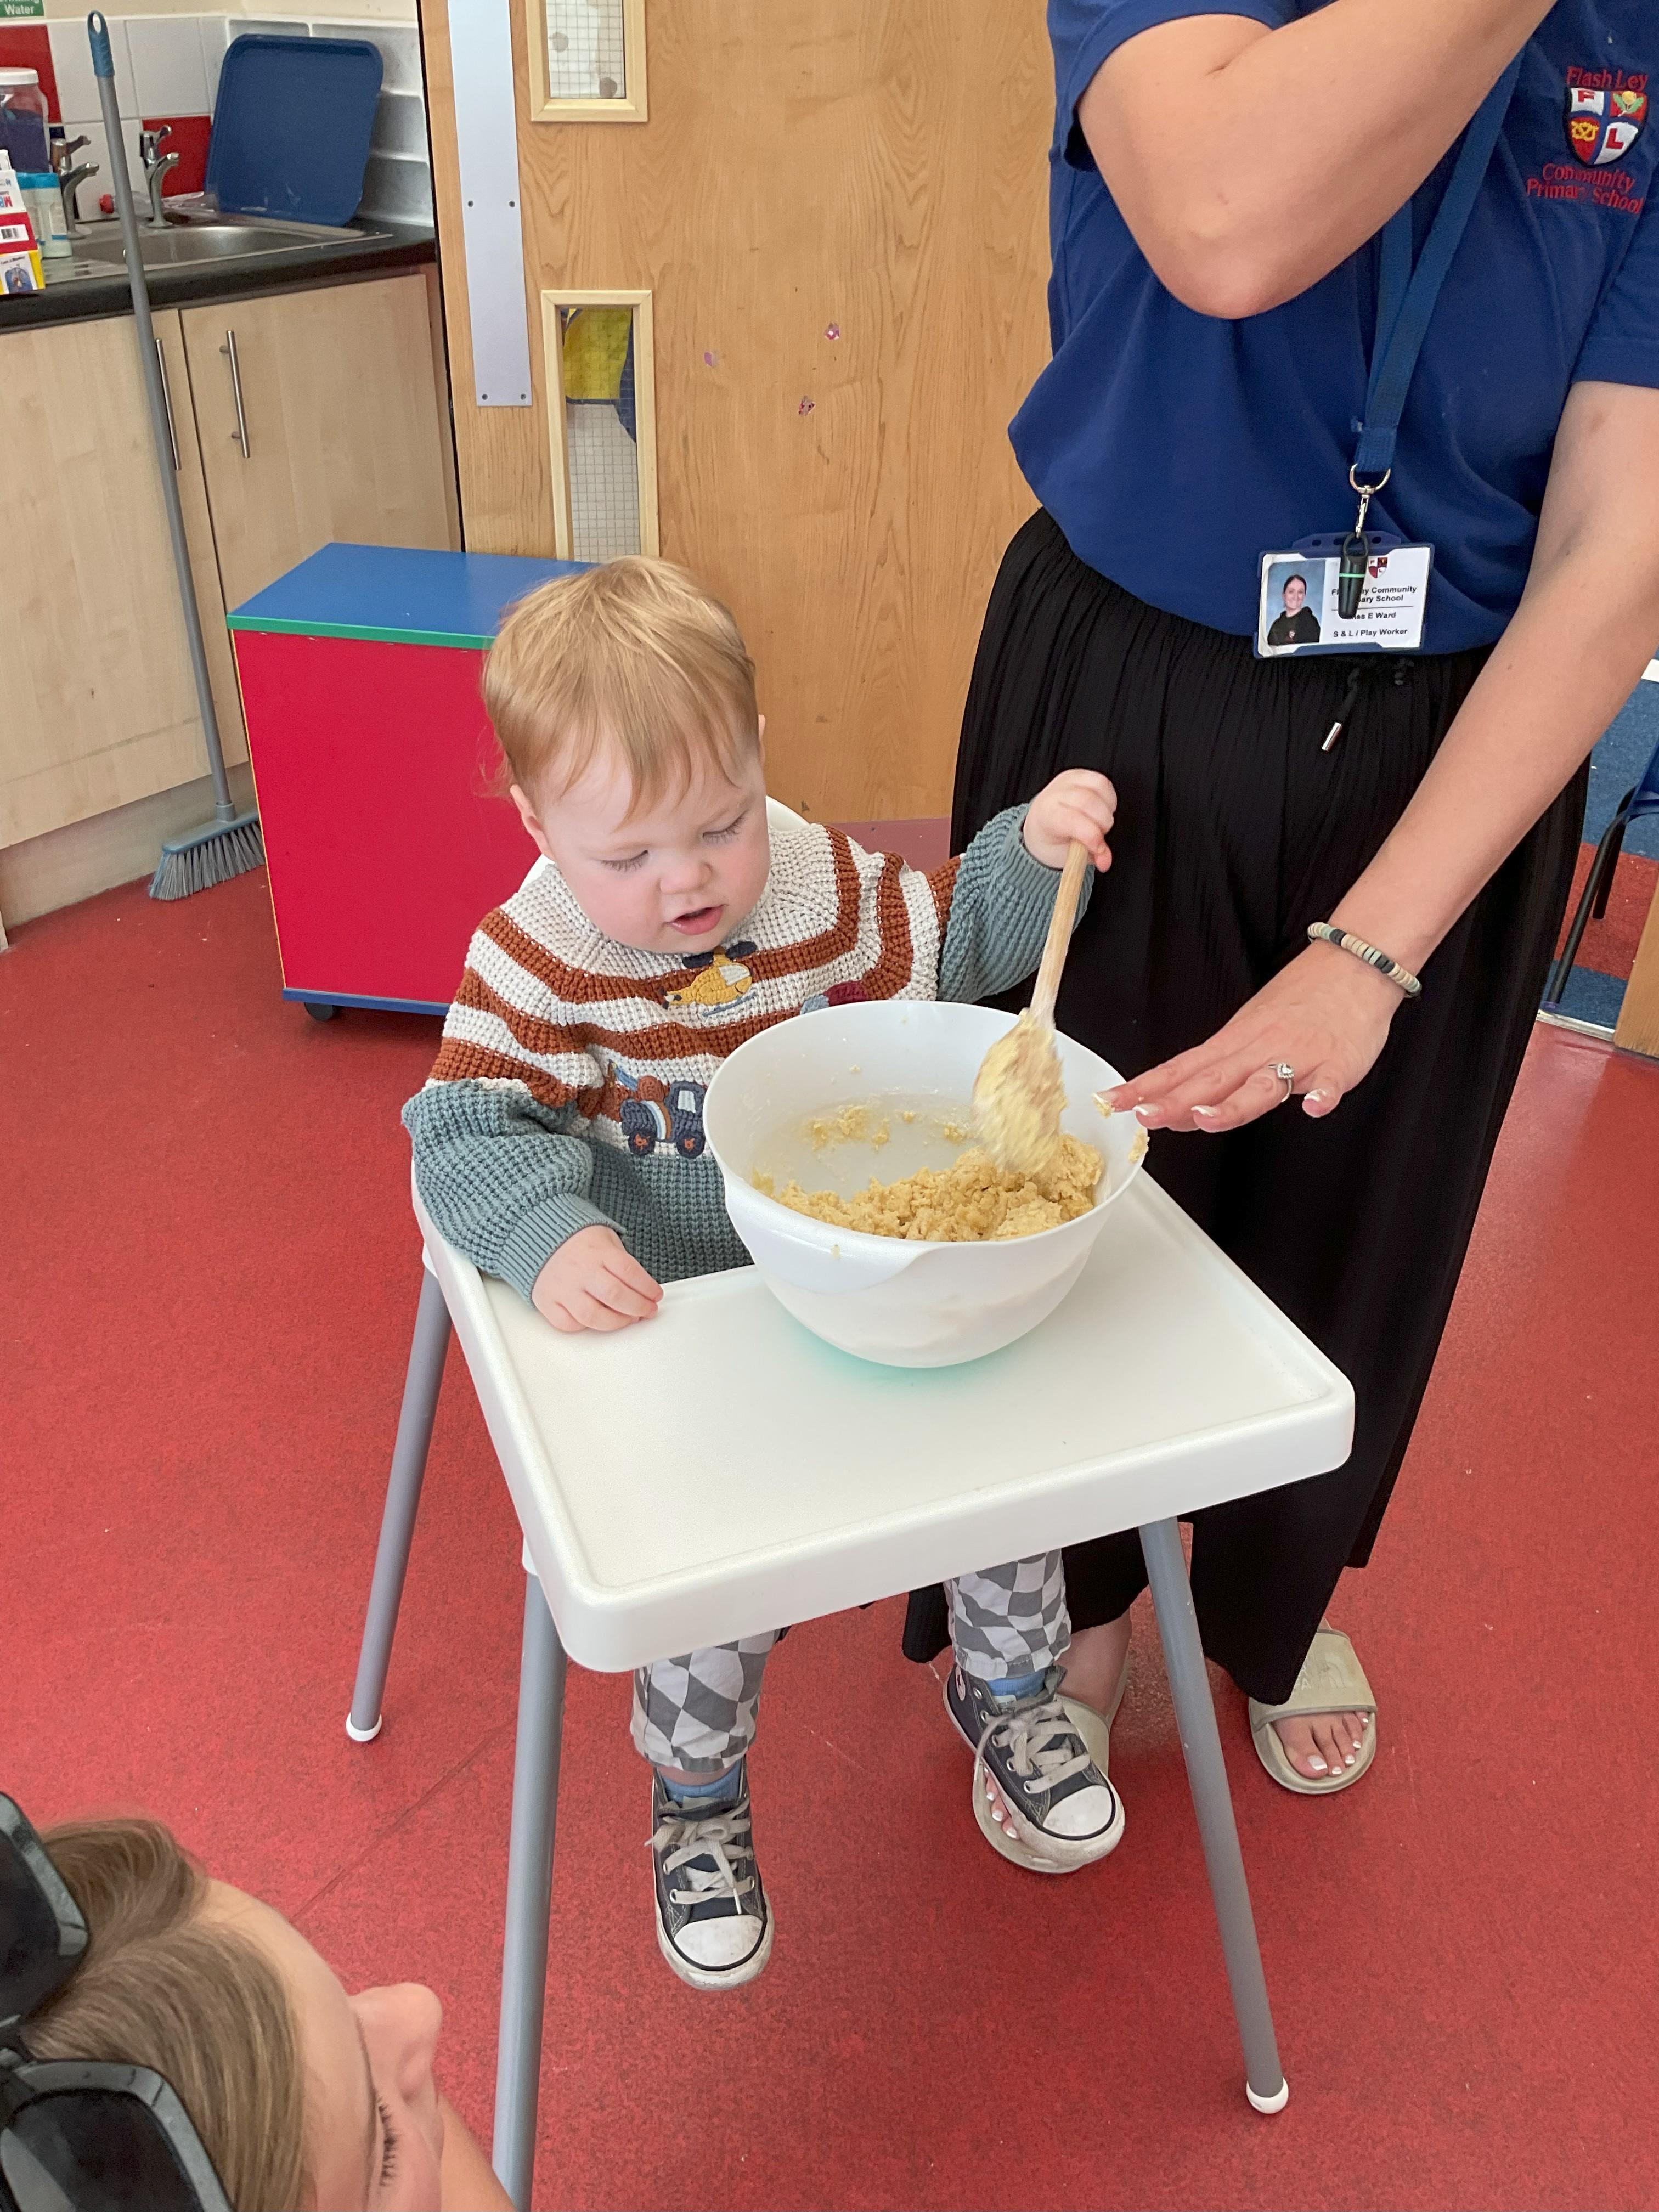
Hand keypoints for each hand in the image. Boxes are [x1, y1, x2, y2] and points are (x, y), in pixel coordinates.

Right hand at [532, 1226, 662, 1332]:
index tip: (656, 1296)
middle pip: (615, 1296)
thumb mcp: (607, 1240)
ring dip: (617, 1322)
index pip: (630, 1272)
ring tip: (628, 1318)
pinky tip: (597, 1319)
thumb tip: (644, 1291)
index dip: (648, 1288)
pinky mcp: (547, 1300)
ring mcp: (562, 1287)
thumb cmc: (578, 1241)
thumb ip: (623, 1264)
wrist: (541, 1234)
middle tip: (648, 1310)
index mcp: (598, 1251)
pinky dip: (585, 1327)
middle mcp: (580, 1270)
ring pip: (592, 1316)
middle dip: (638, 1308)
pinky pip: (568, 1324)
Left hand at [1023, 768, 1116, 871]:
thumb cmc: (1052, 839)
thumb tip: (1106, 861)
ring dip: (1107, 808)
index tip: (1099, 848)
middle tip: (1099, 835)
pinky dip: (1109, 797)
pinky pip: (1102, 781)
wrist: (1040, 825)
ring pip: (1099, 786)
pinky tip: (1102, 808)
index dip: (1091, 835)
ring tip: (1100, 821)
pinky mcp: (1079, 774)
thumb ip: (1089, 856)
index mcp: (1046, 815)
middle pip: (1088, 801)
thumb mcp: (1066, 855)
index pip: (1071, 819)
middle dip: (1102, 822)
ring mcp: (1067, 781)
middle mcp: (1055, 794)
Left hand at [1100, 942, 1403, 1131]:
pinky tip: (1314, 1107)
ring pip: (1263, 1083)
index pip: (1181, 1068)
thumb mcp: (1246, 1030)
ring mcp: (1299, 1055)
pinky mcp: (1338, 1061)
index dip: (1146, 1087)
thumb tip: (1177, 1105)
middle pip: (1212, 1080)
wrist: (1353, 965)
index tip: (1112, 1102)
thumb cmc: (1298, 1003)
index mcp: (1234, 1043)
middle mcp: (1259, 1049)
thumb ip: (1216, 1072)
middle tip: (1145, 1116)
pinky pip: (1331, 1081)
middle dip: (1176, 1101)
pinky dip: (1324, 1094)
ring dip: (1234, 1103)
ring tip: (1208, 1119)